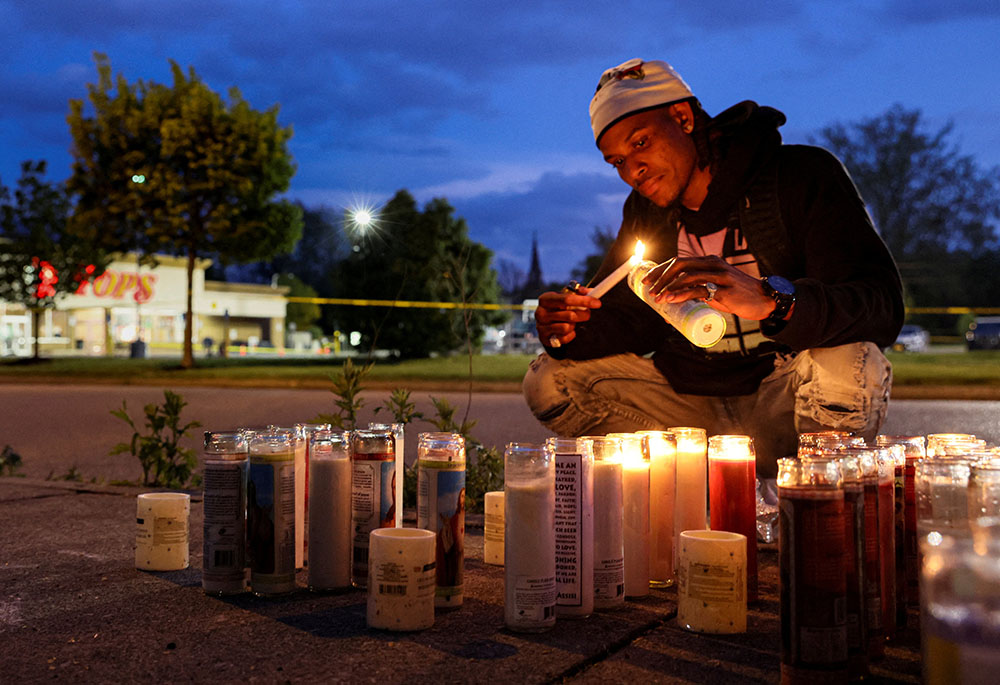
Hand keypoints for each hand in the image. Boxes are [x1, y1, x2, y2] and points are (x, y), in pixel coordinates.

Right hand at [535, 287, 600, 346]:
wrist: (546, 323)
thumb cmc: (558, 307)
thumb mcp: (565, 296)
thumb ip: (578, 292)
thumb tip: (589, 291)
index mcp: (545, 299)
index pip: (567, 299)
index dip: (584, 301)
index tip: (597, 303)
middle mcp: (540, 313)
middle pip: (570, 315)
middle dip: (583, 314)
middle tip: (587, 313)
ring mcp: (541, 327)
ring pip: (567, 327)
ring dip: (574, 325)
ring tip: (572, 322)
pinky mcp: (545, 339)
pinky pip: (565, 338)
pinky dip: (570, 334)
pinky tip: (567, 331)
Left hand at [642, 256, 776, 320]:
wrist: (765, 299)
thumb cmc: (738, 295)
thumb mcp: (716, 287)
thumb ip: (698, 289)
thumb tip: (674, 302)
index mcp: (710, 261)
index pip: (679, 261)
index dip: (660, 269)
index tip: (647, 280)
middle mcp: (713, 264)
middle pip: (679, 264)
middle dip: (660, 276)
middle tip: (648, 289)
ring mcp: (720, 276)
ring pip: (687, 276)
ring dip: (668, 287)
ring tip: (657, 298)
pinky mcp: (724, 290)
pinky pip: (698, 290)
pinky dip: (681, 294)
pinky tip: (671, 299)